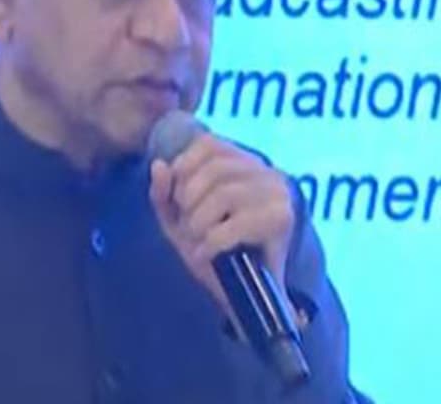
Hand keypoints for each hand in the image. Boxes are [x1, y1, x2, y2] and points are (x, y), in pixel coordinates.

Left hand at [148, 134, 295, 327]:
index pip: (208, 143)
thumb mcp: (179, 220)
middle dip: (190, 201)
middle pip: (214, 170)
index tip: (179, 200)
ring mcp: (277, 195)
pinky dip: (212, 242)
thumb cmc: (213, 250)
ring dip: (200, 223)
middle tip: (189, 228)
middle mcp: (266, 172)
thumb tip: (158, 165)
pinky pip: (236, 224)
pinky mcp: (282, 221)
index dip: (185, 167)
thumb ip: (164, 193)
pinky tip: (207, 254)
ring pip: (225, 194)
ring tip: (199, 241)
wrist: (245, 296)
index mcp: (243, 163)